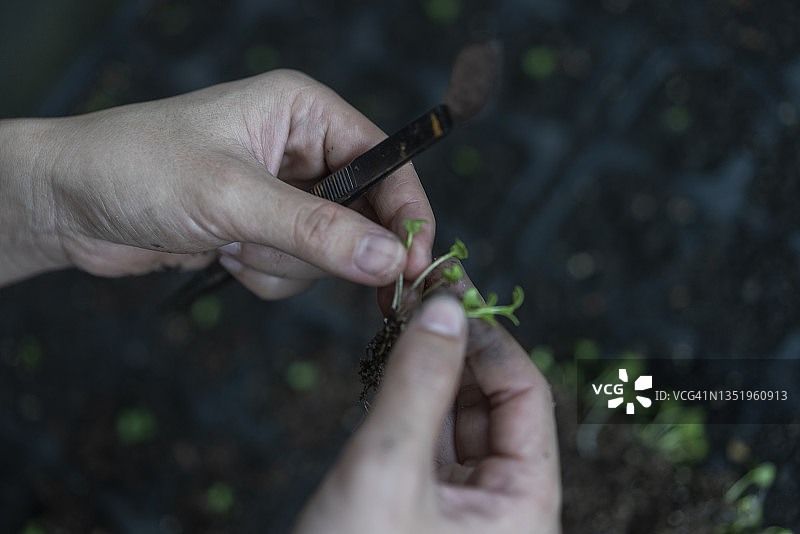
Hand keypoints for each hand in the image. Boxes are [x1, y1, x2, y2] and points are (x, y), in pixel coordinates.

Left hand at [0, 70, 433, 296]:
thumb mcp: (233, 196)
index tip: (415, 266)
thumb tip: (392, 259)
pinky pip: (295, 269)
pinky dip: (264, 275)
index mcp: (304, 113)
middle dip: (325, 246)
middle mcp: (301, 149)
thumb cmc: (139, 169)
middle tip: (285, 254)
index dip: (407, 215)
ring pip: (328, 251)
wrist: (68, 203)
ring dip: (284, 263)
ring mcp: (282, 194)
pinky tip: (223, 255)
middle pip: (363, 215)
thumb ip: (317, 230)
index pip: (386, 164)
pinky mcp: (262, 230)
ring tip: (233, 243)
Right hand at [293, 294, 560, 532]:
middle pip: (492, 403)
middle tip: (420, 295)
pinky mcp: (420, 508)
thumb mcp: (387, 470)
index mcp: (523, 505)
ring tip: (402, 318)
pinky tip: (390, 364)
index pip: (526, 397)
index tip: (449, 292)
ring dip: (431, 368)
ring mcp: (460, 507)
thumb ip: (418, 383)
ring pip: (457, 418)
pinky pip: (427, 439)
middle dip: (458, 347)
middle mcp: (501, 504)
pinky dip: (410, 399)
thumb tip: (444, 306)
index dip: (489, 339)